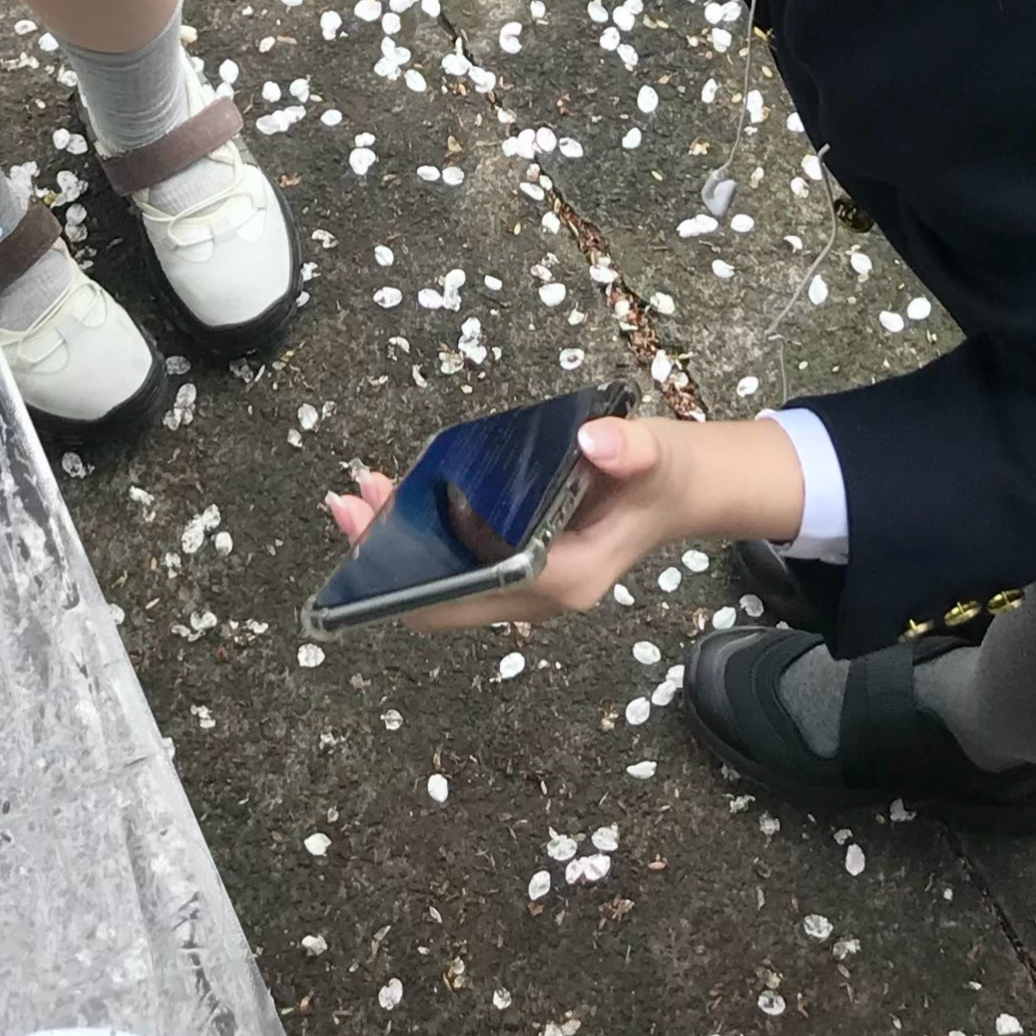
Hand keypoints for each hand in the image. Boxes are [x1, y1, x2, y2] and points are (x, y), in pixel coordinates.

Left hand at [323, 411, 806, 629]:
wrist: (686, 490)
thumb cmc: (668, 475)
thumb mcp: (658, 455)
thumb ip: (631, 450)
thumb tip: (593, 441)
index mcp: (566, 579)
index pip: (475, 589)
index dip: (418, 570)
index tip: (376, 529)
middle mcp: (539, 594)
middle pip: (448, 593)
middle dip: (391, 559)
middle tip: (349, 505)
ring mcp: (528, 583)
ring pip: (447, 580)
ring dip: (401, 545)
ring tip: (359, 496)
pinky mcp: (521, 563)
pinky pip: (460, 560)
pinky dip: (424, 533)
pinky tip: (398, 496)